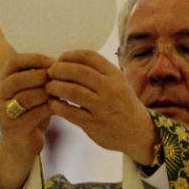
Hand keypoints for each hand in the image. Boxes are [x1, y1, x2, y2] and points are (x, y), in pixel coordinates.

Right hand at [0, 48, 53, 188]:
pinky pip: (34, 114)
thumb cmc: (31, 114)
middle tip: (58, 77)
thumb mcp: (32, 92)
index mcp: (1, 82)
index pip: (14, 62)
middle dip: (40, 76)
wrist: (22, 146)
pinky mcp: (12, 127)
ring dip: (47, 93)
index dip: (34, 59)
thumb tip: (60, 60)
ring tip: (62, 91)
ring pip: (26, 96)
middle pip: (18, 79)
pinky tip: (62, 106)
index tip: (53, 61)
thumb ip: (38, 77)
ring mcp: (2, 112)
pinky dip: (50, 108)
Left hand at [46, 50, 157, 164]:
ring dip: (55, 87)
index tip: (59, 60)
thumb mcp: (118, 82)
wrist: (138, 132)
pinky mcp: (94, 123)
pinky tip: (53, 104)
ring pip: (72, 91)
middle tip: (49, 73)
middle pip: (78, 72)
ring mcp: (102, 107)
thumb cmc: (122, 104)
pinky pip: (70, 112)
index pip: (88, 56)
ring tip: (49, 88)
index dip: (69, 55)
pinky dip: (58, 106)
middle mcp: (110, 88)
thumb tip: (68, 61)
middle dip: (59, 70)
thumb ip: (98, 72)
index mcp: (114, 75)